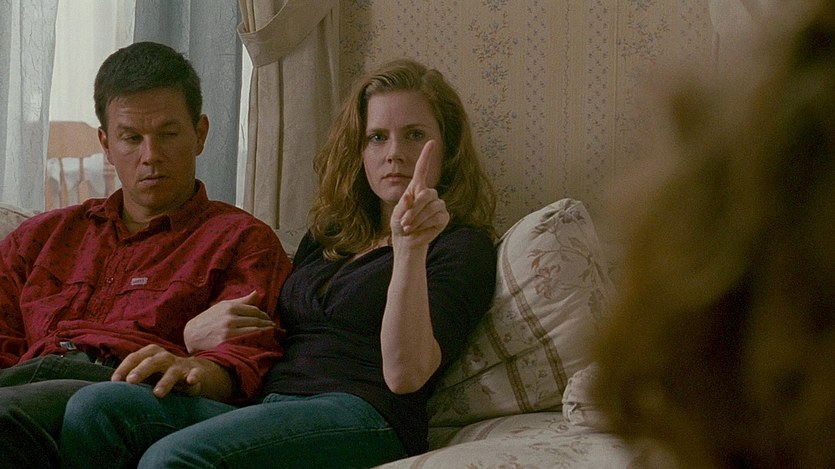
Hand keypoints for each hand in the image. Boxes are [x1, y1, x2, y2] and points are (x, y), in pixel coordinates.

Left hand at [111, 344, 232, 399]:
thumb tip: (104, 390)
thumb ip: (130, 377)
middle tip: (131, 381)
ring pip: (172, 370)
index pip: (135, 357)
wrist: (194, 372)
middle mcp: (165, 358)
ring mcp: (180, 366)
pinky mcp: (194, 373)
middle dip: (141, 370)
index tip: (114, 382)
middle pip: (152, 361)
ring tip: (158, 393)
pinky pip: (195, 374)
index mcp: (151, 354)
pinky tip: (191, 381)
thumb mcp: (147, 372)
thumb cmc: (162, 373)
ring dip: (165, 380)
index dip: (124, 368)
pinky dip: (194, 376)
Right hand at [183, 290, 274, 352]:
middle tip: (273, 327)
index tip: (268, 319)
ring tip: (271, 333)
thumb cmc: (208, 319)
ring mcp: (229, 330)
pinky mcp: (227, 341)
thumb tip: (257, 293)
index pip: (254, 310)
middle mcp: (230, 317)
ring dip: (266, 331)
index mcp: (229, 307)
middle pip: (256, 320)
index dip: (264, 315)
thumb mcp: (222, 306)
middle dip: (267, 323)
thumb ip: (241, 301)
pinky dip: (257, 339)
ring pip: (254, 329)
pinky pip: (248, 339)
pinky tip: (262, 340)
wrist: (191, 335)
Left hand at [390, 140, 449, 247]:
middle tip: (405, 222)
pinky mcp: (444, 217)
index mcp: (417, 188)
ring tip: (410, 228)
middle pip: (426, 194)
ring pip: (432, 207)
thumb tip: (411, 197)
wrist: (407, 240)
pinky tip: (420, 230)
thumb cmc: (401, 224)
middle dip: (414, 210)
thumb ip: (404, 205)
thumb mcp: (397, 213)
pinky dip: (425, 225)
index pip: (422, 169)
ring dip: (418, 220)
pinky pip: (437, 217)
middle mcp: (429, 194)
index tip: (432, 142)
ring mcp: (438, 205)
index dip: (426, 155)